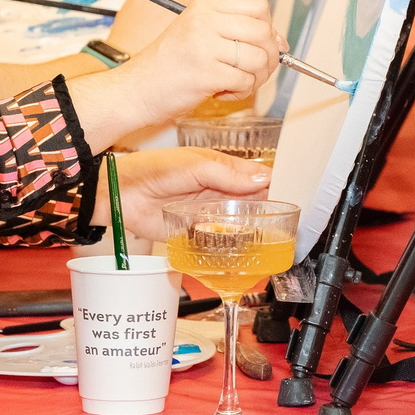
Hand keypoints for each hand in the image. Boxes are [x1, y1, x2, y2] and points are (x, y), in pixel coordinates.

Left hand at [102, 145, 272, 234]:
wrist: (122, 193)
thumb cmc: (154, 168)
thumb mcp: (196, 165)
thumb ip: (228, 174)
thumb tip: (263, 178)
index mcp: (221, 168)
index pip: (256, 177)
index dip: (274, 185)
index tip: (292, 195)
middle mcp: (218, 191)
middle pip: (252, 202)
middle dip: (268, 210)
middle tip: (286, 222)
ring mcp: (208, 212)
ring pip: (238, 222)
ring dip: (252, 229)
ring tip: (270, 238)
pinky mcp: (196, 233)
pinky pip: (219, 239)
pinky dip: (231, 244)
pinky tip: (243, 249)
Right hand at [129, 0, 279, 117]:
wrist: (136, 90)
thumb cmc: (169, 65)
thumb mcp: (199, 33)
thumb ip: (236, 31)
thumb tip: (280, 42)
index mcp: (205, 6)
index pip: (258, 5)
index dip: (268, 26)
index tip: (264, 44)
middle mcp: (205, 21)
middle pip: (264, 31)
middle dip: (269, 55)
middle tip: (255, 70)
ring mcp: (205, 46)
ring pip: (259, 58)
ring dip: (256, 77)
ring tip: (237, 83)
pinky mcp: (206, 74)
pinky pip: (245, 81)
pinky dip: (242, 92)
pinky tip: (223, 92)